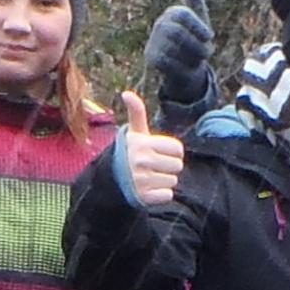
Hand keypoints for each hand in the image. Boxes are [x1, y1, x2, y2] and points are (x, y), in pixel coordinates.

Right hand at [117, 92, 185, 207]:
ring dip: (164, 180)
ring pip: (172, 181)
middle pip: (177, 166)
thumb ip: (136, 113)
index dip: (172, 152)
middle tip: (155, 166)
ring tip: (150, 177)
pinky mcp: (143, 196)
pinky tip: (149, 189)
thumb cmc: (130, 153)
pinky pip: (167, 195)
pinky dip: (161, 194)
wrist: (112, 179)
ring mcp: (142, 180)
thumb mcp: (134, 133)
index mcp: (143, 144)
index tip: (160, 152)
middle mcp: (141, 161)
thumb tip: (126, 93)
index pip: (178, 149)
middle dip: (169, 166)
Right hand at [144, 0, 213, 106]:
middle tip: (205, 54)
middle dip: (197, 46)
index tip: (209, 37)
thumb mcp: (200, 21)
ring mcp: (153, 41)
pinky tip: (184, 67)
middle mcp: (160, 24)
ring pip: (174, 50)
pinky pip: (169, 63)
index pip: (183, 14)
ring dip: (192, 58)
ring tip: (195, 60)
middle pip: (178, 33)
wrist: (187, 70)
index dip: (198, 26)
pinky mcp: (150, 58)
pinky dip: (182, 67)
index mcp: (173, 13)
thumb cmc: (196, 43)